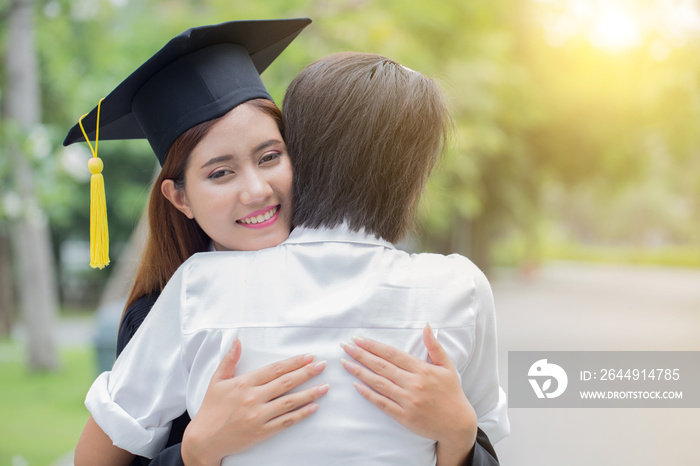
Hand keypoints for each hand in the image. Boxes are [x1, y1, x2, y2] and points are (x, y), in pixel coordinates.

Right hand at [182, 339, 328, 465]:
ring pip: (289, 402)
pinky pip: (286, 421)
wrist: (204, 440)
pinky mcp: (262, 432)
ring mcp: (259, 416)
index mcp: (244, 383)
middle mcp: (253, 398)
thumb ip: (229, 360)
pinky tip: (314, 407)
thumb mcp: (217, 381)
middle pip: (286, 382)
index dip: (294, 362)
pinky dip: (301, 414)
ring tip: (325, 386)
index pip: (275, 369)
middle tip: (322, 366)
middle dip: (307, 373)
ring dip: (310, 393)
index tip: (309, 356)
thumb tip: (237, 340)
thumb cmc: (210, 409)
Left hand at [341, 325, 476, 465]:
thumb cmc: (453, 394)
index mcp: (422, 370)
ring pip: (379, 383)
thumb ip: (434, 346)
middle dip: (361, 354)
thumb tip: (426, 326)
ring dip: (359, 372)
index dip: (374, 346)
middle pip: (382, 366)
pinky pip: (382, 403)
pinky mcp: (404, 416)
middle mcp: (413, 384)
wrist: (458, 425)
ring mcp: (408, 401)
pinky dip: (368, 394)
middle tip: (345, 346)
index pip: (393, 354)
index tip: (359, 339)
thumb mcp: (447, 367)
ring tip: (345, 362)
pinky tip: (356, 385)